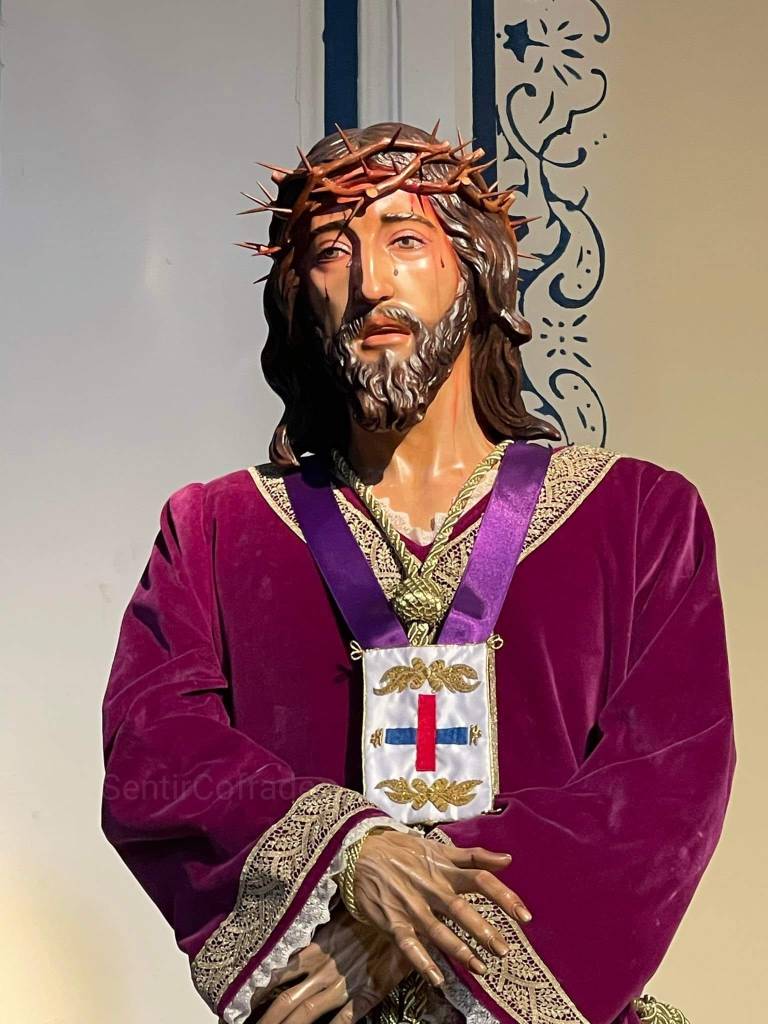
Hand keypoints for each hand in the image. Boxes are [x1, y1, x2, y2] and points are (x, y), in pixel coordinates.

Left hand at [250, 904, 411, 1023]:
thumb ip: (319, 923)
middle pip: (285, 1001)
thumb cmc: (371, 910)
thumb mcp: (340, 913)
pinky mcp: (365, 996)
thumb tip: (292, 910)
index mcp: (316, 948)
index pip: (277, 972)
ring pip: (306, 1015)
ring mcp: (343, 986)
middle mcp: (324, 970)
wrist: (407, 919)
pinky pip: (344, 1021)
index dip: (256, 989)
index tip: (237, 1002)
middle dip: (264, 1020)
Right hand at [351, 830, 530, 986]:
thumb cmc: (403, 851)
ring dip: (460, 950)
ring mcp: (411, 905)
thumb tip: (509, 860)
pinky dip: (422, 961)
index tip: (525, 916)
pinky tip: (437, 979)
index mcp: (445, 869)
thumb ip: (474, 856)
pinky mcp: (392, 920)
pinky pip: (409, 944)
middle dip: (483, 930)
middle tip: (504, 949)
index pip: (480, 879)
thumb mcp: (439, 848)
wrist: (360, 850)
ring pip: (438, 930)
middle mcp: (431, 887)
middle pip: (461, 908)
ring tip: (481, 968)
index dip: (504, 896)